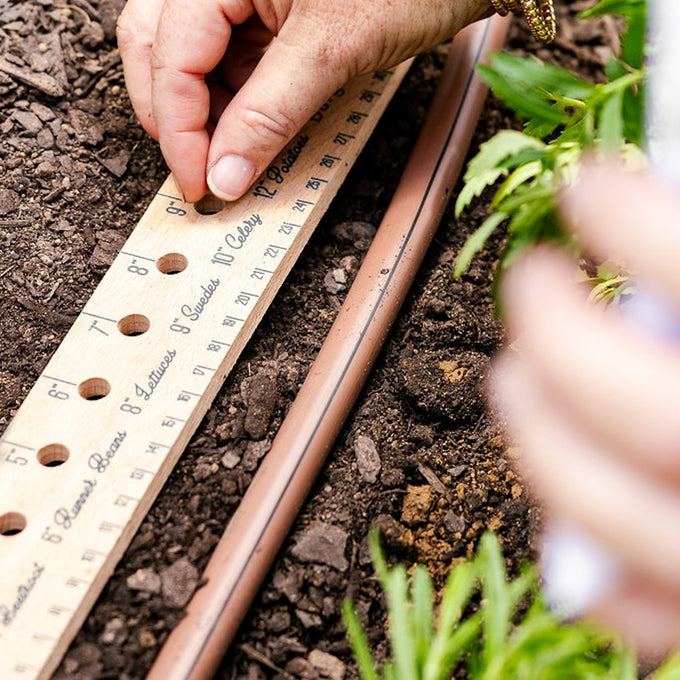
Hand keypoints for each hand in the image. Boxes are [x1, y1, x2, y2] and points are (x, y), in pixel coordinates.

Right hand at [116, 0, 491, 202]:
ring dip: (200, 112)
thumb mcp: (333, 51)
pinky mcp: (266, 12)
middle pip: (159, 46)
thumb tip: (225, 176)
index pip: (170, 54)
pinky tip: (248, 131)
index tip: (198, 185)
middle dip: (173, 115)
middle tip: (200, 172)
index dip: (178, 128)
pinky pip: (228, 58)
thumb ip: (270, 114)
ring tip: (228, 156)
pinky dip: (232, 101)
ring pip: (188, 55)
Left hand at [490, 161, 679, 657]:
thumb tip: (659, 193)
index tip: (583, 183)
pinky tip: (571, 500)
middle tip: (529, 277)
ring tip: (514, 374)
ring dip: (540, 436)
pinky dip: (591, 566)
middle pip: (647, 413)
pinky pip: (645, 613)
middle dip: (560, 336)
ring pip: (618, 513)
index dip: (635, 221)